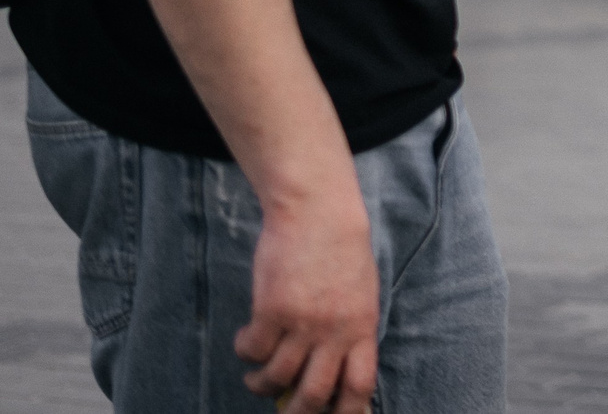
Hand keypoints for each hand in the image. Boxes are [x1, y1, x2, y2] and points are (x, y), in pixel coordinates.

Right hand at [234, 177, 378, 411]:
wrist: (320, 213)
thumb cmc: (343, 252)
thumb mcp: (360, 294)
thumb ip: (349, 331)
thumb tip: (332, 372)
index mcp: (362, 328)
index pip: (360, 385)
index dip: (348, 412)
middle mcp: (334, 331)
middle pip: (315, 394)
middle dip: (296, 413)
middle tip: (283, 413)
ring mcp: (302, 322)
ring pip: (276, 376)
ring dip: (261, 384)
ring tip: (256, 378)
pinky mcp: (272, 310)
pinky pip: (252, 349)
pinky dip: (245, 351)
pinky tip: (246, 340)